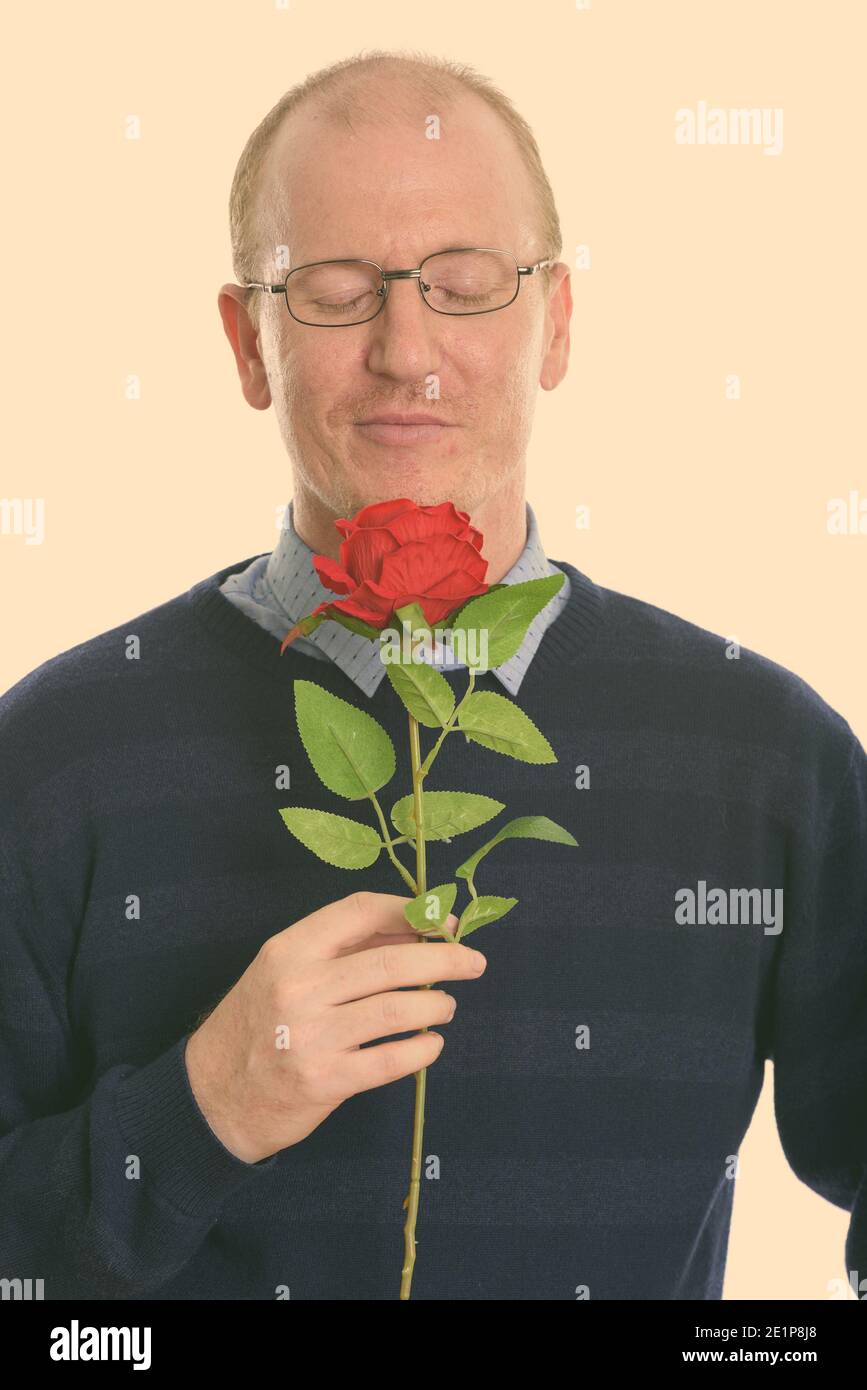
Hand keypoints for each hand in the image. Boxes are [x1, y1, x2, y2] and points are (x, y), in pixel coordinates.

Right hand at [184, 890, 486, 1163]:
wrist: (212, 1095)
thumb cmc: (259, 1023)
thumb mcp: (284, 971)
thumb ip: (343, 949)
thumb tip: (417, 929)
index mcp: (289, 949)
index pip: (359, 910)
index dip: (409, 910)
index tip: (442, 919)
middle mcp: (300, 987)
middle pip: (390, 962)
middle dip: (444, 958)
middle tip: (474, 962)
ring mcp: (312, 1036)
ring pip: (398, 1010)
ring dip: (436, 1006)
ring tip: (446, 1008)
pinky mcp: (325, 1081)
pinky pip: (391, 1060)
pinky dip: (422, 1050)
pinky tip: (431, 1046)